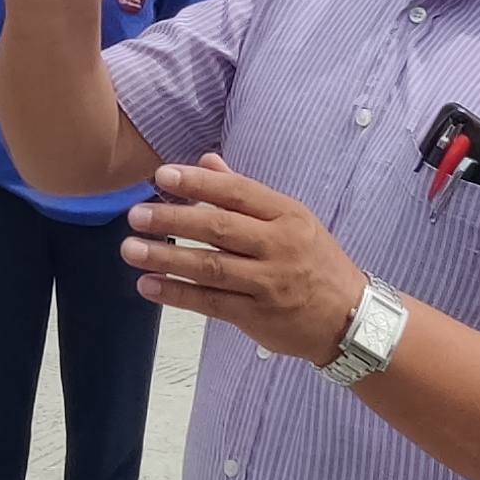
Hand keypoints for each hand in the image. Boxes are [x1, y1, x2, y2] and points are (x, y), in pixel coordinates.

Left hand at [122, 155, 371, 362]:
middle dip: (173, 220)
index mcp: (286, 215)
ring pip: (210, 267)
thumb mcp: (291, 219)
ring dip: (166, 258)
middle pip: (219, 228)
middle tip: (136, 214)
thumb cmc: (314, 261)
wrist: (349, 317)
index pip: (237, 192)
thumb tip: (207, 162)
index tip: (162, 176)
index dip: (198, 184)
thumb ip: (245, 192)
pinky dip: (177, 294)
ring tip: (131, 249)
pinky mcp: (257, 316)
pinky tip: (148, 285)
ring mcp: (268, 283)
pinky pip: (210, 303)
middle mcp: (278, 246)